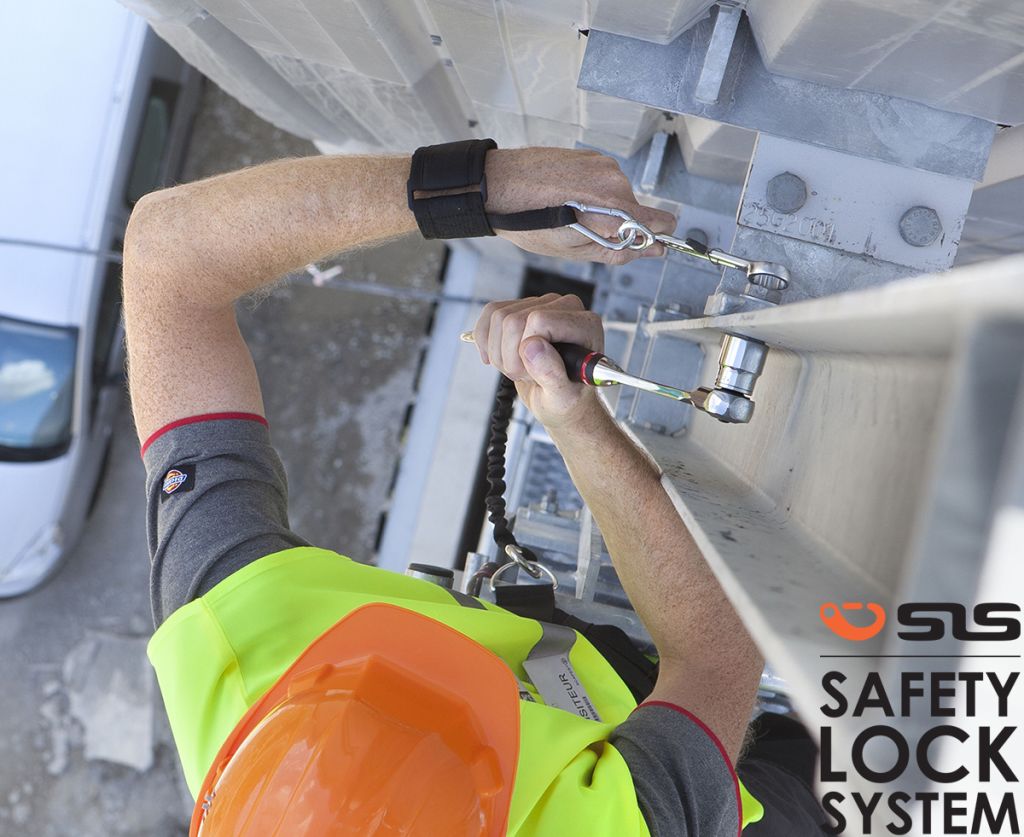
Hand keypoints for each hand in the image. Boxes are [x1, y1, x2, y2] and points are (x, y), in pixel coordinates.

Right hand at [471, 293, 609, 432]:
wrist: (558, 399)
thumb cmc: (567, 399)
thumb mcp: (563, 398)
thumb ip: (551, 374)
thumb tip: (531, 346)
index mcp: (584, 325)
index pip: (539, 321)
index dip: (526, 351)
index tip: (535, 373)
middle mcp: (565, 307)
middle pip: (513, 319)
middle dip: (510, 357)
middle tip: (527, 375)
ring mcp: (542, 305)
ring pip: (498, 316)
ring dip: (499, 353)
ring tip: (520, 369)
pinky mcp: (521, 308)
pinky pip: (489, 312)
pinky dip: (485, 340)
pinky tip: (498, 357)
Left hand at [484, 148, 676, 264]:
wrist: (499, 185)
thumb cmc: (531, 222)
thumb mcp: (575, 250)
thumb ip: (620, 251)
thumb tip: (654, 251)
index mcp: (614, 209)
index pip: (661, 221)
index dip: (656, 236)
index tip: (647, 245)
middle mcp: (615, 181)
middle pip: (637, 212)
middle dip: (619, 225)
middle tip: (583, 231)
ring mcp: (604, 164)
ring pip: (620, 196)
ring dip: (602, 208)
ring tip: (570, 211)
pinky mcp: (592, 155)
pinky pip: (605, 181)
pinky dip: (592, 192)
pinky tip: (567, 196)